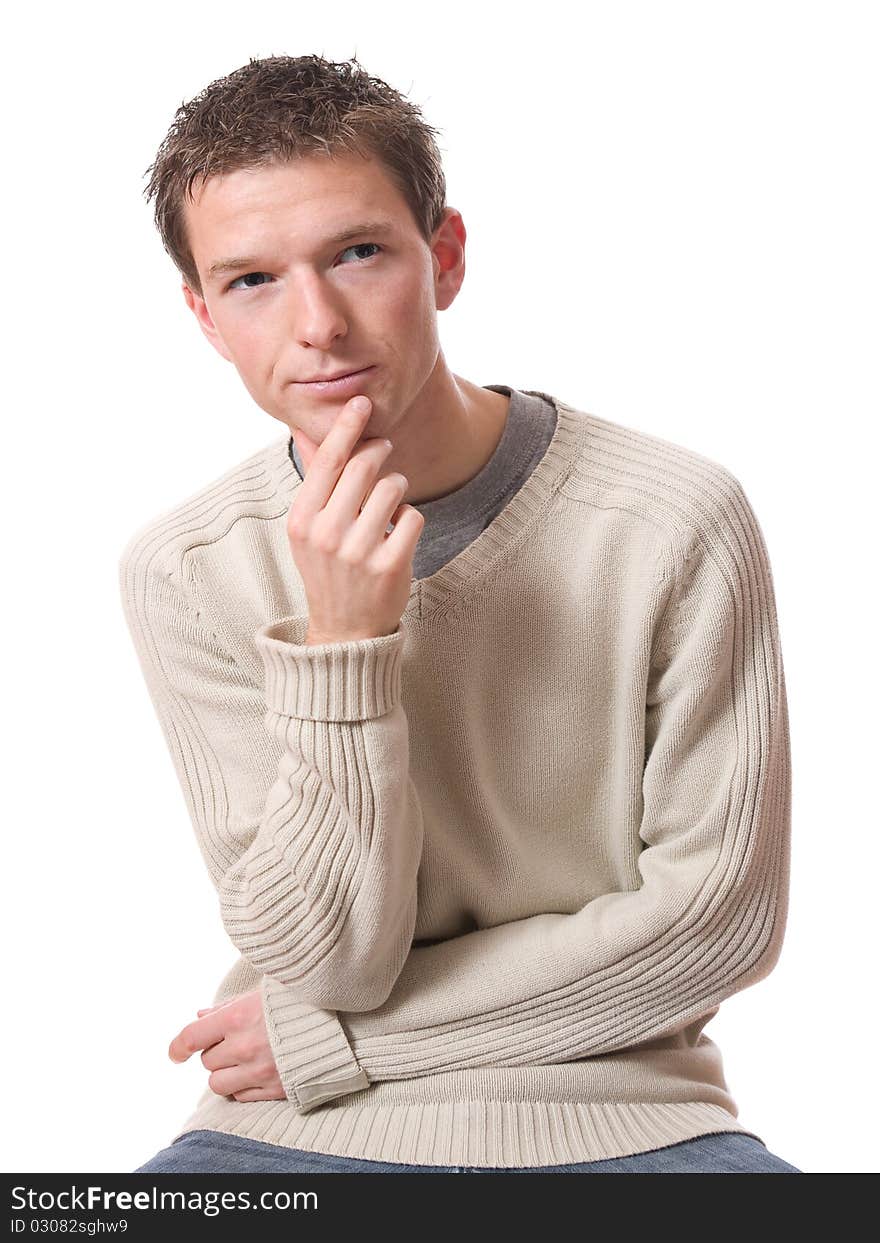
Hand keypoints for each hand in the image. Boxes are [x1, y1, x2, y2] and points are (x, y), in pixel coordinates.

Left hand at [167, 988, 285, 1101]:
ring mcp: (260, 1071)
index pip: (191, 1037)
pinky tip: (258, 1071)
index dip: (178, 1047)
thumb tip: (200, 1016)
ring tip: (243, 1060)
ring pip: (217, 1084)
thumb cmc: (295, 1002)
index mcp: (238, 1017)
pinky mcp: (276, 1089)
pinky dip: (243, 1086)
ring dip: (225, 1074)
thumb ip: (226, 1007)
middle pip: (207, 1061)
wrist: (339, 1023)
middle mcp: (245, 1047)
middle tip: (238, 1041)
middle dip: (217, 1052)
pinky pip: (241, 1096)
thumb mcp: (259, 994)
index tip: (176, 1054)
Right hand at [289, 395, 423, 643]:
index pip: (326, 460)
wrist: (344, 629)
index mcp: (302, 520)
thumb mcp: (308, 529)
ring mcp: (358, 551)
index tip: (362, 402)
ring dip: (397, 489)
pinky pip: (413, 515)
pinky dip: (409, 520)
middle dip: (379, 452)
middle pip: (364, 466)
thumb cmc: (327, 569)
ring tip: (387, 507)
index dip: (346, 427)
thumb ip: (313, 481)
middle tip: (383, 451)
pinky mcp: (390, 564)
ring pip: (394, 486)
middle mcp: (327, 533)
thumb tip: (305, 430)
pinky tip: (397, 534)